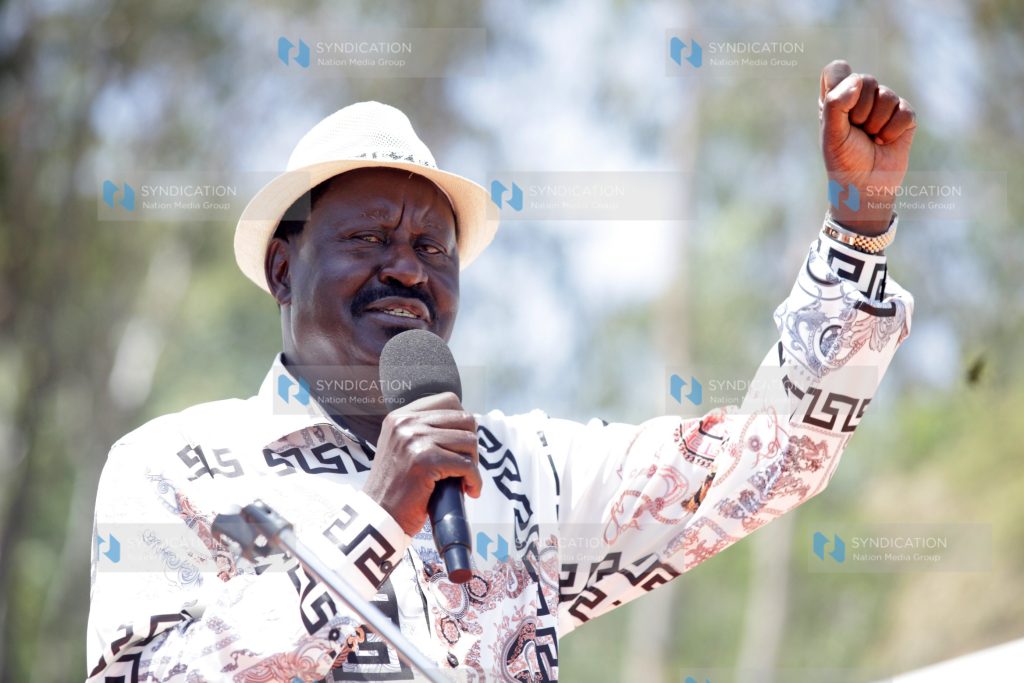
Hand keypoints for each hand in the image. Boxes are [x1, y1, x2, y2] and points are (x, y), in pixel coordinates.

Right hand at [362, 392, 481, 535]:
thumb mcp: (403, 448)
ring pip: (469, 441)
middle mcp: (406, 423)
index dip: (462, 423)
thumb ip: (425, 431)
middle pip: (464, 419)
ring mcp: (414, 440)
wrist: (379, 518)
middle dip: (471, 445)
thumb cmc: (396, 488)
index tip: (460, 445)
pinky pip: (467, 465)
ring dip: (473, 464)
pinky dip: (474, 480)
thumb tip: (466, 423)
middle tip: (464, 466)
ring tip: (464, 479)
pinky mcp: (425, 461)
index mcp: (401, 416)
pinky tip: (469, 491)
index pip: (449, 400)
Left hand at [820, 60, 916, 234]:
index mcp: (836, 98)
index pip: (837, 69)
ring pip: (887, 95)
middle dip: (860, 110)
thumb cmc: (844, 161)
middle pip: (865, 79)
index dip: (840, 83)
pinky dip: (894, 130)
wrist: (867, 186)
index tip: (840, 106)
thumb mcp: (832, 134)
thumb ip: (835, 104)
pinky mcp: (905, 117)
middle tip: (857, 131)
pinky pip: (904, 111)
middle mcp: (860, 97)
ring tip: (871, 139)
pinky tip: (886, 142)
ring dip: (877, 123)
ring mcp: (884, 105)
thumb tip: (857, 81)